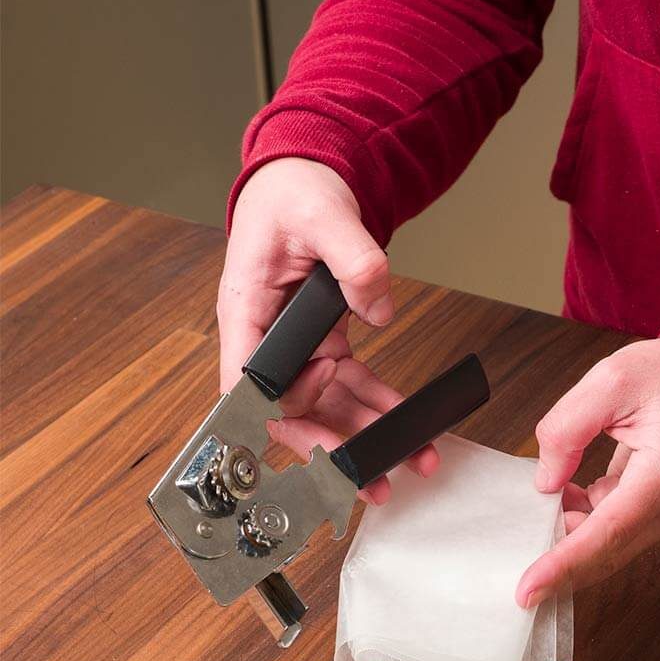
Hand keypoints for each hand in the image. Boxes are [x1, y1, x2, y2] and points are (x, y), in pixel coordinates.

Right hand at [217, 158, 438, 504]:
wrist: (304, 180)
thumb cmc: (292, 194)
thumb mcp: (324, 214)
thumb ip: (353, 258)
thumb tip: (379, 309)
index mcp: (246, 310)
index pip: (249, 382)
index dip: (281, 407)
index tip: (320, 411)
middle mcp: (267, 337)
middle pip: (291, 411)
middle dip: (333, 449)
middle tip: (374, 480)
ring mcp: (297, 346)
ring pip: (327, 406)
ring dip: (367, 435)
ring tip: (412, 458)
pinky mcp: (324, 344)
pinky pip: (351, 385)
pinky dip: (379, 405)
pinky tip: (408, 421)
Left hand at [516, 333, 659, 606]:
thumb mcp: (610, 380)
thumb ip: (568, 428)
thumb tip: (545, 482)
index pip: (607, 532)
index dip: (563, 564)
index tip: (528, 589)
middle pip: (607, 553)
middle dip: (559, 561)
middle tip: (518, 553)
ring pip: (609, 548)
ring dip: (571, 534)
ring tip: (548, 499)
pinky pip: (616, 533)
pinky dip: (585, 523)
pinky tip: (569, 494)